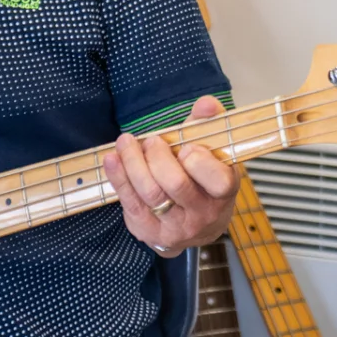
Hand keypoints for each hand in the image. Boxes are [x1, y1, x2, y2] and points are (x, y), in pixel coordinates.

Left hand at [103, 96, 237, 257]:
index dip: (200, 161)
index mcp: (224, 192)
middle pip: (176, 183)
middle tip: (152, 141)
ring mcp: (175, 227)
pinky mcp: (149, 231)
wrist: (197, 228)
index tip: (186, 147)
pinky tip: (113, 158)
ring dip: (133, 162)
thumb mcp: (212, 154)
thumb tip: (206, 104)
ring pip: (150, 193)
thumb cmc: (203, 181)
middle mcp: (202, 214)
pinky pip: (130, 202)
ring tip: (127, 142)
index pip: (218, 180)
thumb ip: (208, 124)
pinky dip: (119, 176)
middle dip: (158, 156)